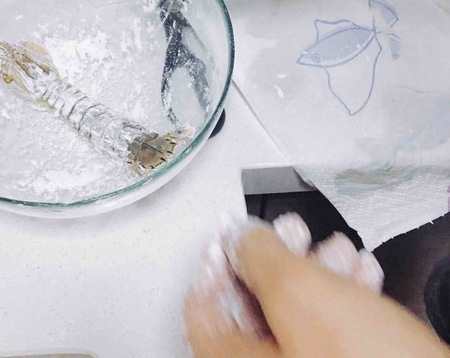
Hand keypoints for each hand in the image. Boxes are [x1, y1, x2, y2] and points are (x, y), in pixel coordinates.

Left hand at [185, 214, 449, 357]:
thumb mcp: (302, 295)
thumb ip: (260, 258)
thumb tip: (239, 237)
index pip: (202, 310)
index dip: (217, 262)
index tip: (233, 234)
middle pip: (254, 308)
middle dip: (278, 260)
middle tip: (291, 230)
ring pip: (296, 317)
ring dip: (316, 273)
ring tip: (337, 248)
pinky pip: (327, 334)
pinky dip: (341, 299)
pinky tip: (362, 275)